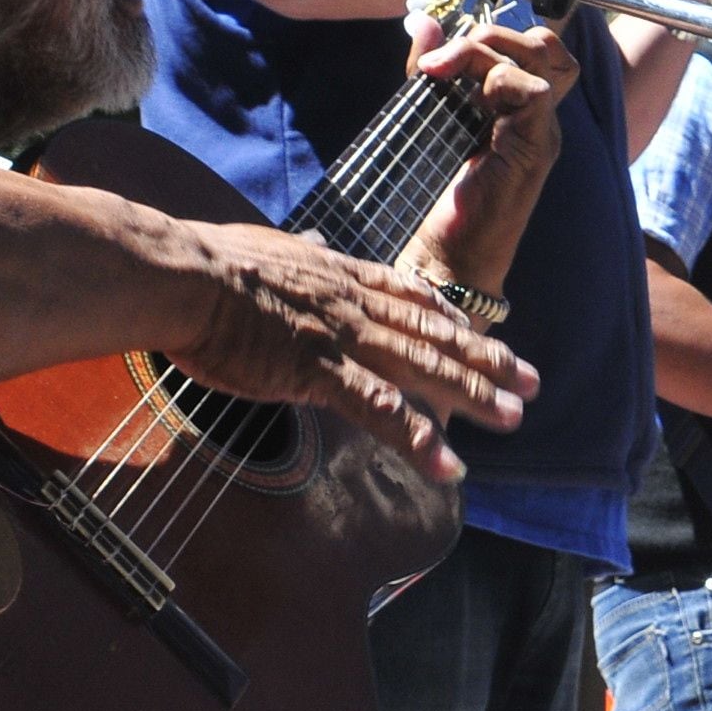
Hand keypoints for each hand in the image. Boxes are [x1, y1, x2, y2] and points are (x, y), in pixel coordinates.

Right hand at [171, 226, 539, 483]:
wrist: (181, 276)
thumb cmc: (206, 264)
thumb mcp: (265, 248)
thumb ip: (297, 255)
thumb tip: (308, 245)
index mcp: (338, 275)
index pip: (406, 294)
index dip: (448, 315)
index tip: (476, 326)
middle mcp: (353, 305)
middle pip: (433, 334)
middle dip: (487, 358)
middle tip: (530, 380)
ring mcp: (342, 339)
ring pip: (423, 369)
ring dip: (473, 394)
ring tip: (514, 417)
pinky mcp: (320, 372)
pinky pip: (381, 412)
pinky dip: (419, 440)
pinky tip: (449, 465)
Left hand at [400, 13, 571, 291]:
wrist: (445, 257)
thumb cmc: (435, 198)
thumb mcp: (427, 117)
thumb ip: (431, 71)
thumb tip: (423, 20)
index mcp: (515, 110)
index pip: (529, 47)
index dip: (492, 34)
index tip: (440, 53)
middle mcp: (534, 117)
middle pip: (543, 43)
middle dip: (491, 33)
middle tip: (442, 60)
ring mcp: (540, 131)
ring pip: (542, 56)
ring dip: (489, 50)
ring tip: (444, 71)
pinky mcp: (535, 148)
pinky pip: (534, 90)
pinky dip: (498, 80)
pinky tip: (464, 99)